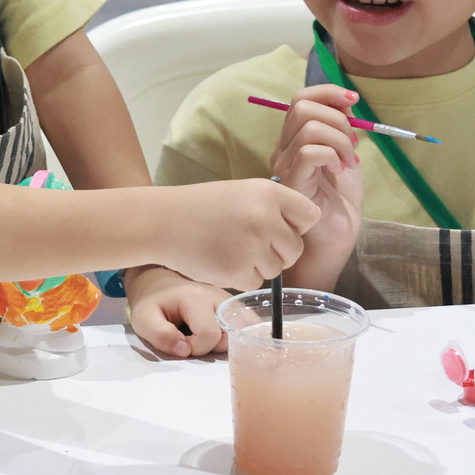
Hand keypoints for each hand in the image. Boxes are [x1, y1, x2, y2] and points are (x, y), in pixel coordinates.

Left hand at [124, 264, 227, 358]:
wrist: (160, 285)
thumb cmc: (152, 303)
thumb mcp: (144, 320)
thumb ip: (161, 336)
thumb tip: (184, 350)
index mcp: (196, 298)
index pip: (209, 335)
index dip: (194, 348)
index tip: (180, 343)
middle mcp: (218, 296)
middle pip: (227, 336)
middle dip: (209, 347)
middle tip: (191, 339)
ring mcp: (228, 300)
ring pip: (237, 333)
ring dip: (220, 342)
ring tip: (200, 335)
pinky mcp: (233, 306)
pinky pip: (241, 327)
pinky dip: (230, 336)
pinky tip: (215, 334)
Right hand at [156, 177, 319, 290]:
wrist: (164, 221)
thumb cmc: (205, 206)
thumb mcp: (244, 192)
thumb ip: (275, 207)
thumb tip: (302, 229)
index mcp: (269, 193)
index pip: (310, 216)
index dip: (295, 225)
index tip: (278, 226)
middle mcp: (264, 217)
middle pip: (295, 249)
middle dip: (277, 251)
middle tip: (249, 242)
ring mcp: (251, 245)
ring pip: (276, 269)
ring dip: (258, 265)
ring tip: (230, 247)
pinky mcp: (237, 270)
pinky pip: (255, 282)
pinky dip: (240, 277)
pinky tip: (221, 260)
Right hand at [267, 85, 364, 260]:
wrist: (337, 238)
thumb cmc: (340, 201)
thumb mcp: (346, 155)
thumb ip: (343, 128)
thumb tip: (346, 100)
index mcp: (295, 140)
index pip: (300, 98)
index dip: (328, 92)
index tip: (353, 101)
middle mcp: (284, 149)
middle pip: (301, 106)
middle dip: (337, 117)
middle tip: (353, 143)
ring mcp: (285, 166)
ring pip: (309, 127)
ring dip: (340, 139)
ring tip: (349, 161)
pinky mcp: (292, 184)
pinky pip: (310, 152)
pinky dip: (332, 155)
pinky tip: (340, 172)